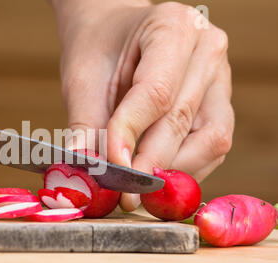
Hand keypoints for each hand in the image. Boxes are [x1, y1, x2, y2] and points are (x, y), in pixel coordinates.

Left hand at [52, 0, 234, 210]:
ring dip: (172, 171)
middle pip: (183, 120)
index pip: (155, 92)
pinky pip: (212, 148)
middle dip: (149, 164)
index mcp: (172, 26)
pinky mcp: (221, 105)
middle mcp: (207, 50)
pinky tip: (155, 174)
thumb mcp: (82, 80)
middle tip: (124, 194)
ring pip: (209, 141)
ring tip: (138, 188)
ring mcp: (221, 78)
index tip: (111, 169)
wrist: (114, 36)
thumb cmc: (98, 51)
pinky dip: (184, 169)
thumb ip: (85, 126)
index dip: (131, 136)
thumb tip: (86, 173)